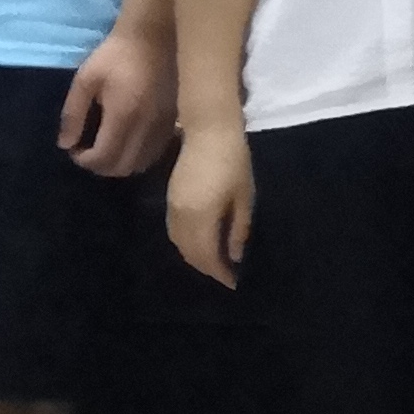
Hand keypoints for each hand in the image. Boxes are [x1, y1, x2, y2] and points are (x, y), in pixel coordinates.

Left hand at [56, 27, 176, 177]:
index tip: (75, 148)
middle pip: (124, 167)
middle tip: (89, 149)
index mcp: (124, 116)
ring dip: (121, 162)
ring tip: (108, 145)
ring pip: (142, 163)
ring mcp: (165, 126)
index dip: (84, 160)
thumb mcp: (85, 80)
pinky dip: (138, 155)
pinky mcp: (174, 122)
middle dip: (101, 165)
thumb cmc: (115, 55)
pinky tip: (129, 139)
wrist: (155, 37)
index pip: (104, 158)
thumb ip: (73, 114)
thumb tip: (66, 144)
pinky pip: (156, 152)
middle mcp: (148, 127)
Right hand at [165, 123, 253, 288]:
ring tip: (214, 263)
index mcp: (201, 216)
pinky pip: (174, 231)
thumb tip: (234, 256)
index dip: (219, 272)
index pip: (206, 255)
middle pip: (189, 253)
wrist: (209, 131)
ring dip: (195, 257)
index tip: (234, 282)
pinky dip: (187, 243)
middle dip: (206, 268)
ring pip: (178, 243)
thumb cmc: (234, 162)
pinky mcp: (170, 198)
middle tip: (225, 276)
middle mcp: (181, 216)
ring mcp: (172, 207)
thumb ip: (237, 229)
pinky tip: (201, 243)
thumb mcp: (244, 197)